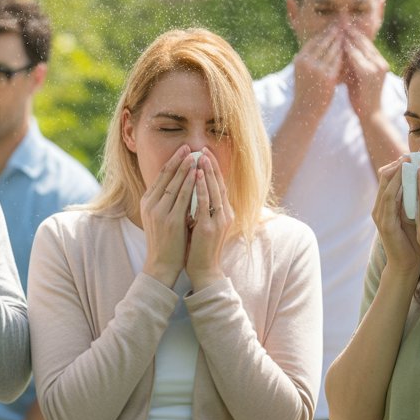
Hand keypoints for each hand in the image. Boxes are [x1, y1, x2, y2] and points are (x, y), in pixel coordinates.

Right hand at [139, 145, 196, 286]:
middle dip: (178, 160)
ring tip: (195, 155)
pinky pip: (182, 198)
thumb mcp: (161, 217)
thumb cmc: (166, 241)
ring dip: (185, 168)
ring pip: (174, 184)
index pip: (160, 177)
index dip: (171, 162)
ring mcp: (160, 212)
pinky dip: (190, 184)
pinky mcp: (170, 221)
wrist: (162, 264)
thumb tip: (179, 184)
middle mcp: (151, 205)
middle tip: (188, 146)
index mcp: (147, 202)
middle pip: (165, 177)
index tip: (181, 150)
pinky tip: (197, 174)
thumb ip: (166, 201)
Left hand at [186, 149, 232, 289]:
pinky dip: (202, 187)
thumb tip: (194, 191)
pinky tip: (197, 175)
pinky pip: (205, 202)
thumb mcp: (203, 223)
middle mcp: (225, 215)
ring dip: (208, 172)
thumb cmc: (200, 247)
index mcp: (224, 213)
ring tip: (201, 156)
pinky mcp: (209, 227)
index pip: (220, 186)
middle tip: (204, 149)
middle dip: (212, 165)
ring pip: (214, 190)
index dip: (214, 169)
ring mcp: (218, 221)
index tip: (206, 154)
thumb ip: (202, 208)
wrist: (203, 270)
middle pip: (220, 184)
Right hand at [292, 26, 344, 118]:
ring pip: (334, 50)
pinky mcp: (328, 77)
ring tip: (351, 34)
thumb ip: (308, 58)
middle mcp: (307, 62)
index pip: (315, 40)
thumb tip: (317, 43)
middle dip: (336, 32)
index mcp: (299, 58)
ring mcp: (317, 69)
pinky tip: (353, 49)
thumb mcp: (301, 71)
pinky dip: (346, 54)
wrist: (306, 111)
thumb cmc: (305, 91)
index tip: (336, 25)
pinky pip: (340, 61)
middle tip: (346, 24)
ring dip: (343, 41)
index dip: (326, 32)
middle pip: (325, 42)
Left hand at [341, 29, 389, 119]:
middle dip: (351, 30)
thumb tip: (339, 51)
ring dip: (349, 36)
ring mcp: (377, 67)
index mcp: (378, 62)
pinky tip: (339, 43)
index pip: (365, 42)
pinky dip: (349, 49)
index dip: (353, 32)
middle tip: (339, 19)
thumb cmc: (360, 97)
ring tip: (338, 26)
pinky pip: (358, 58)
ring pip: (362, 47)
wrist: (370, 115)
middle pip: (364, 41)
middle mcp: (380, 62)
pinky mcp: (370, 74)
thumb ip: (352, 64)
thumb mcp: (356, 76)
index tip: (342, 23)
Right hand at [371, 157, 419, 275]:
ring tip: (405, 161)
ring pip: (386, 186)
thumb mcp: (419, 219)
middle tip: (409, 154)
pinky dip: (395, 187)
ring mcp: (381, 215)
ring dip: (396, 173)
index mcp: (391, 206)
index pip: (393, 180)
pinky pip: (389, 200)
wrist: (406, 265)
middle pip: (386, 179)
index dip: (401, 167)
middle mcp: (383, 207)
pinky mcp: (384, 222)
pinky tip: (402, 178)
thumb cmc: (416, 245)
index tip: (414, 156)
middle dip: (397, 166)